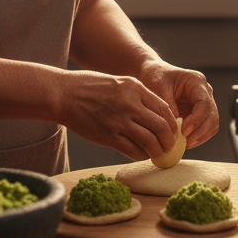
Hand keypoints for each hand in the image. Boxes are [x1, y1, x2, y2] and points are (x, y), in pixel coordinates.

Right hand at [58, 71, 177, 160]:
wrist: (64, 94)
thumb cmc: (90, 87)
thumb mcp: (119, 82)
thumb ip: (137, 95)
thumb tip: (155, 113)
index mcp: (135, 88)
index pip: (164, 109)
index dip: (172, 124)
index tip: (173, 132)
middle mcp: (130, 104)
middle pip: (161, 127)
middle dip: (169, 141)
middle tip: (169, 147)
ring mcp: (119, 121)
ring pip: (150, 142)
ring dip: (157, 151)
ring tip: (157, 154)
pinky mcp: (108, 136)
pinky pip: (132, 150)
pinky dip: (140, 155)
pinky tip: (140, 154)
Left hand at [137, 61, 219, 149]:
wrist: (153, 73)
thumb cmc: (155, 77)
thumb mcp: (158, 88)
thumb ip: (168, 107)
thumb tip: (176, 129)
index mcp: (196, 81)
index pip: (204, 103)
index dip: (196, 119)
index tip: (183, 131)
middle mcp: (204, 92)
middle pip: (212, 115)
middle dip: (200, 131)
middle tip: (186, 142)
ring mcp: (203, 103)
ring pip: (212, 124)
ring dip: (201, 136)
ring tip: (185, 144)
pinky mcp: (199, 114)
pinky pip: (206, 129)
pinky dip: (199, 137)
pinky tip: (185, 142)